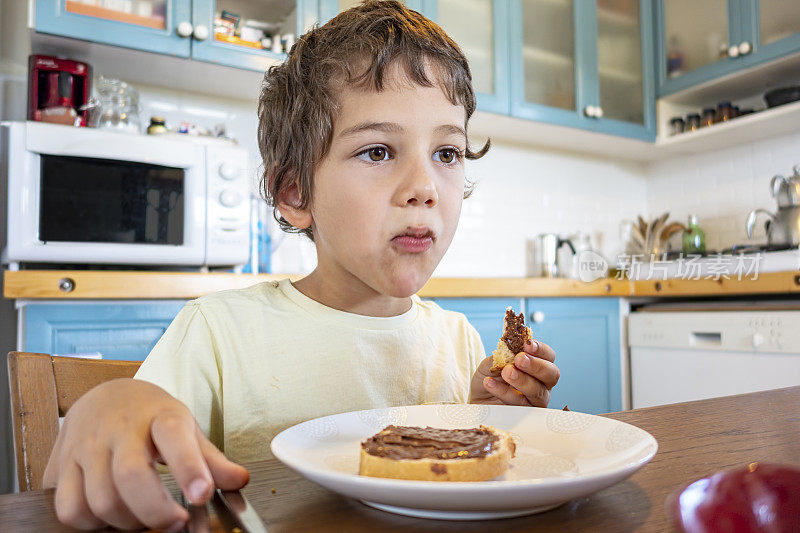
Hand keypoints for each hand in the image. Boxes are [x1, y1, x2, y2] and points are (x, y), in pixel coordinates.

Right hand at [43, 378, 248, 530]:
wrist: (106, 395)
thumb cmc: (151, 417)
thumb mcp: (186, 428)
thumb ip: (211, 459)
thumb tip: (240, 480)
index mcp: (160, 416)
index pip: (174, 436)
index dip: (189, 467)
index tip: (202, 494)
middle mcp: (120, 428)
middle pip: (131, 476)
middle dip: (156, 511)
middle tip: (176, 523)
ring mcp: (87, 446)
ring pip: (100, 499)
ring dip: (127, 522)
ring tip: (144, 519)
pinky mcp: (62, 465)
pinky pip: (70, 508)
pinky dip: (91, 524)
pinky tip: (110, 516)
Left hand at [469, 339, 558, 406]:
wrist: (477, 400)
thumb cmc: (489, 378)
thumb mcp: (490, 364)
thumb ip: (500, 356)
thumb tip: (507, 349)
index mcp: (537, 365)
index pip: (548, 356)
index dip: (540, 349)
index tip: (527, 345)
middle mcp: (541, 382)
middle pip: (551, 374)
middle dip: (536, 365)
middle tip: (519, 360)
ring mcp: (535, 399)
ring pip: (538, 391)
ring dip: (522, 380)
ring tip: (505, 372)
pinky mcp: (525, 413)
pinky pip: (519, 404)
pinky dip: (504, 392)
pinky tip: (489, 383)